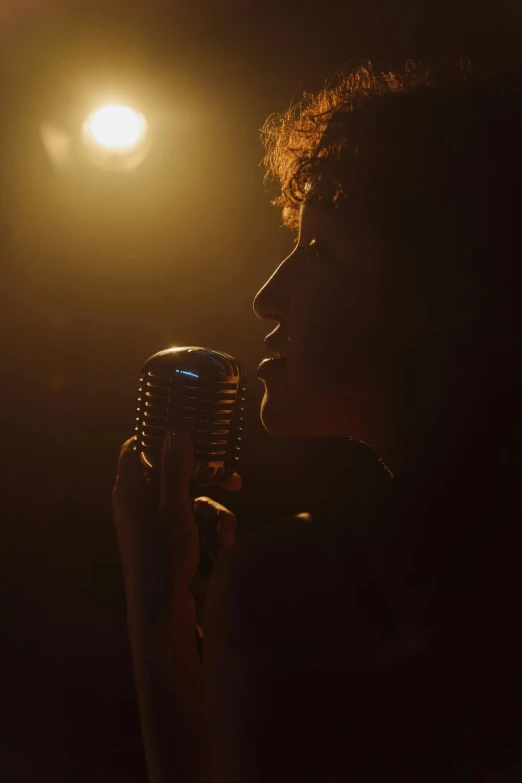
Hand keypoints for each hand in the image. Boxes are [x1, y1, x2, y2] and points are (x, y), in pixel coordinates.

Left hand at [112, 428, 240, 627]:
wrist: (160, 612)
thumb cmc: (163, 559)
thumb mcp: (175, 509)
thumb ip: (175, 468)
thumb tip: (177, 429)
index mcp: (131, 489)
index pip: (136, 447)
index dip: (159, 436)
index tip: (188, 432)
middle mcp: (138, 501)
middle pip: (171, 471)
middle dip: (205, 477)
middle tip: (232, 478)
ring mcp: (152, 520)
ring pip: (188, 497)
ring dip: (213, 511)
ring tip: (227, 534)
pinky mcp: (165, 538)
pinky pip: (189, 520)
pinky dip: (208, 528)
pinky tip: (224, 545)